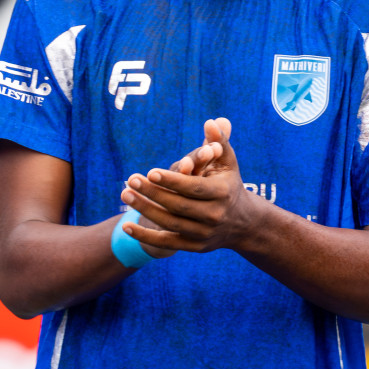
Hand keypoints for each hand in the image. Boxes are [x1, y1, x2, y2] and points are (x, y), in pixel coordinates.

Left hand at [116, 125, 223, 259]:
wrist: (243, 223)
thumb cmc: (228, 184)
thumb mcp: (227, 162)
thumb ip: (219, 141)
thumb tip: (212, 121)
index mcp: (223, 194)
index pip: (194, 188)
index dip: (172, 181)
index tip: (150, 171)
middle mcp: (215, 216)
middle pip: (179, 206)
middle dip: (153, 193)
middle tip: (130, 179)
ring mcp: (204, 234)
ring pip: (171, 223)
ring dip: (145, 210)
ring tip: (124, 193)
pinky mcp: (195, 246)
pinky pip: (167, 243)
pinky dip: (146, 237)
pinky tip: (125, 226)